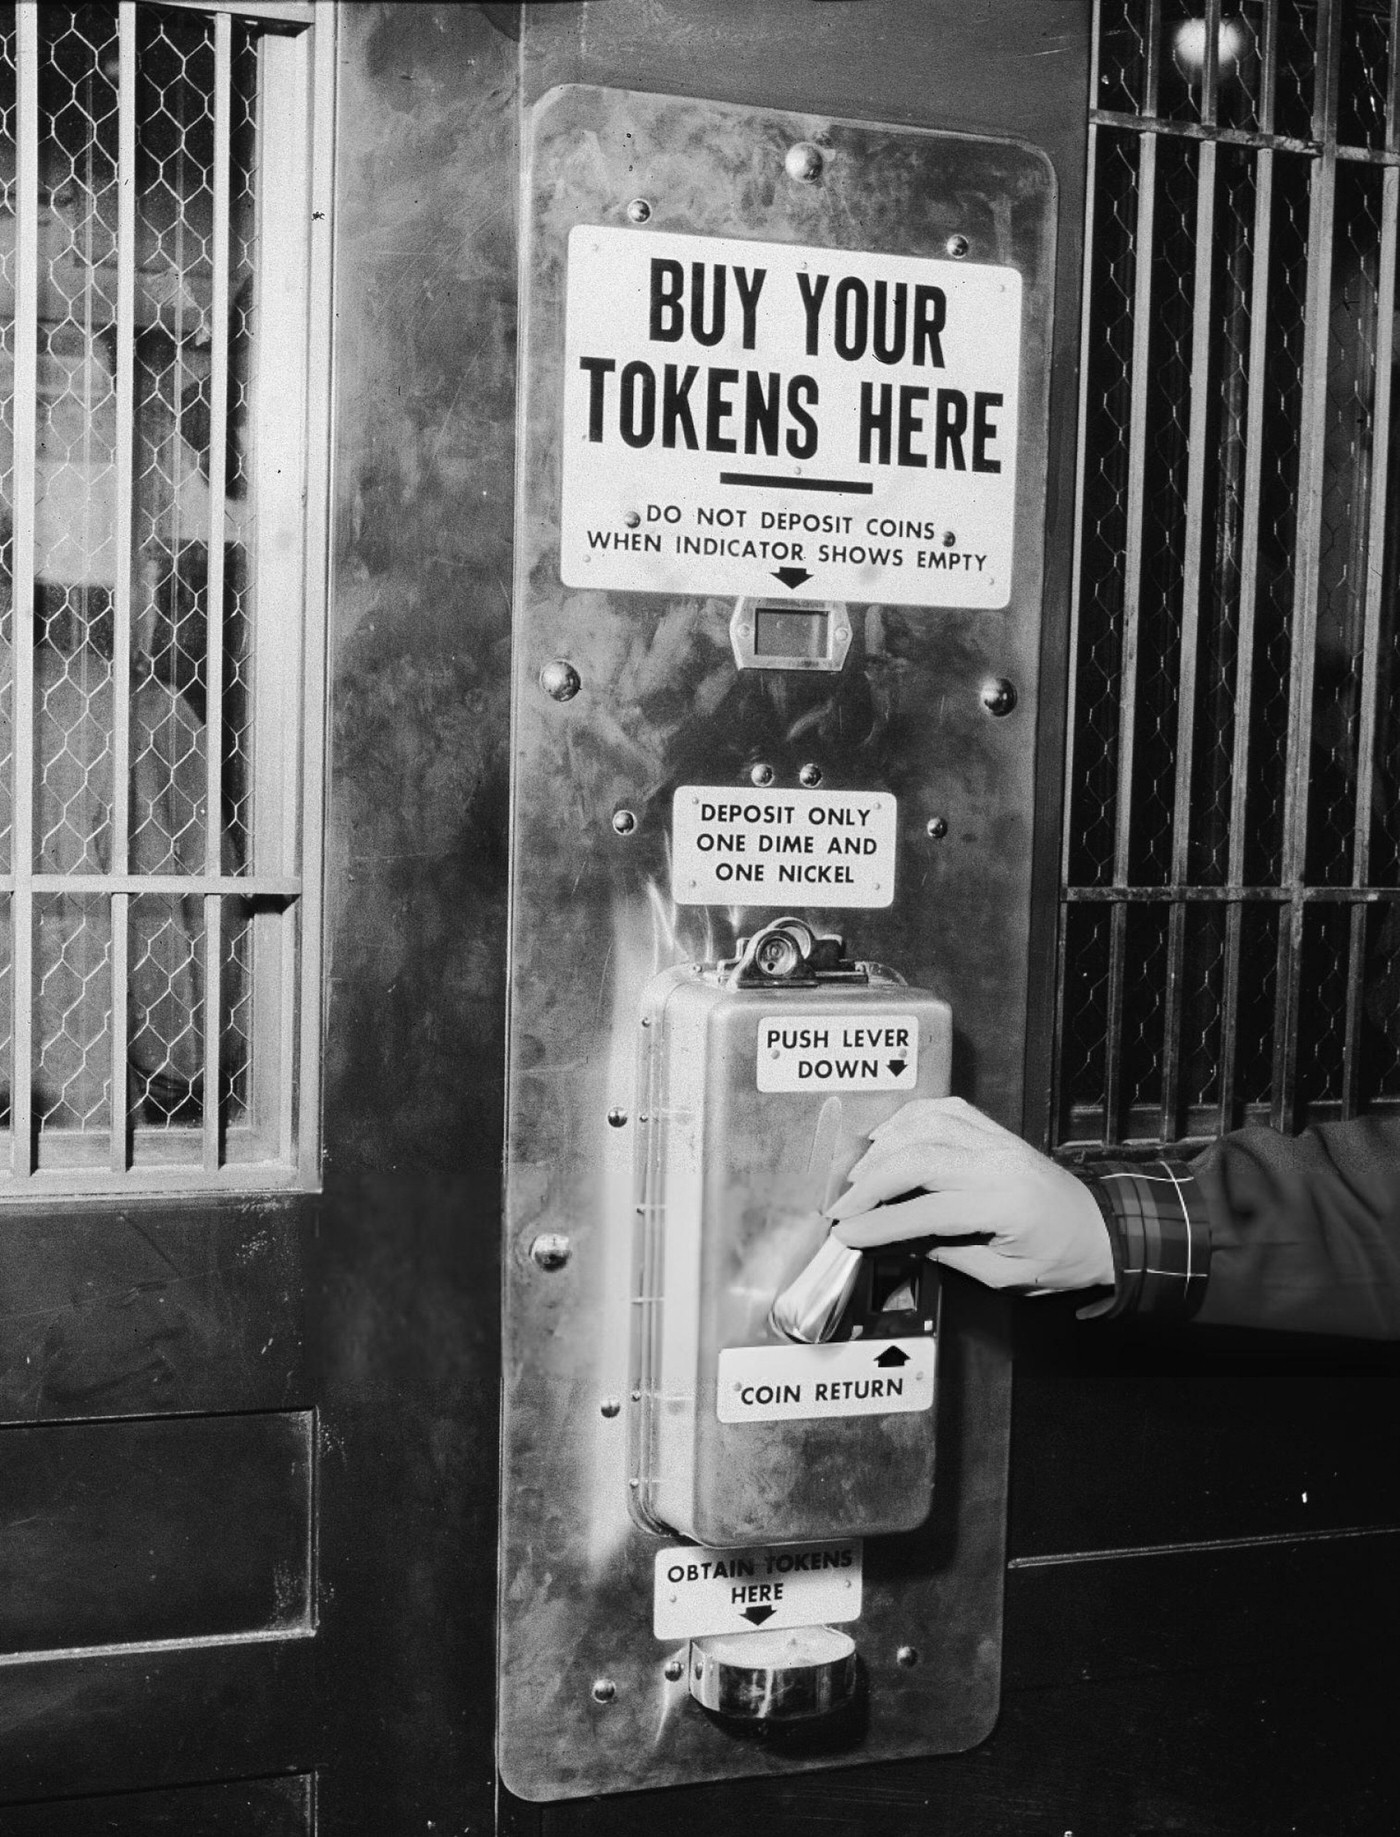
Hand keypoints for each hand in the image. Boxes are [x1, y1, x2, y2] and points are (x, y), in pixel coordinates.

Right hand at [827, 1096, 1114, 1291]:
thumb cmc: (1059, 1258)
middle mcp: (998, 1163)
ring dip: (884, 1145)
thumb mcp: (1006, 1275)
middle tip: (842, 1205)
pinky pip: (946, 1110)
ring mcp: (998, 1139)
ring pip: (927, 1124)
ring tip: (859, 1174)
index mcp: (1005, 1205)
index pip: (927, 1210)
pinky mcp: (997, 1130)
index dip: (880, 1223)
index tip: (845, 1233)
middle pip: (918, 1157)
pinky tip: (890, 1138)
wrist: (1104, 1228)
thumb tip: (898, 1239)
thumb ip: (950, 1254)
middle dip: (870, 1181)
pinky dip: (910, 1119)